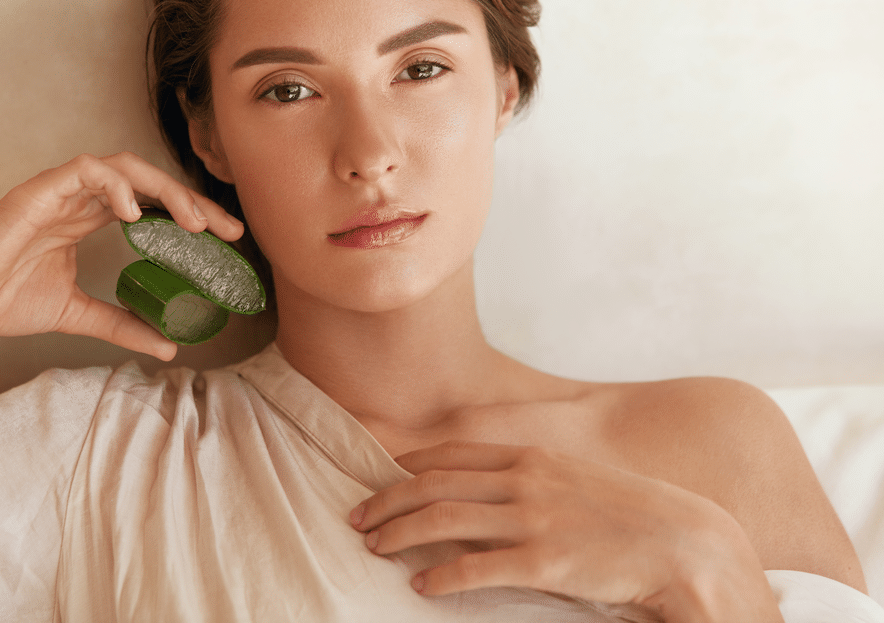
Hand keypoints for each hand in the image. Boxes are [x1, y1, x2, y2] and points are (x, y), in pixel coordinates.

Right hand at [0, 152, 243, 360]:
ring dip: (165, 190)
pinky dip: (115, 186)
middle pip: (150, 182)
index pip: (155, 205)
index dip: (194, 216)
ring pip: (125, 167)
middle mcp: (81, 199)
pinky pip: (85, 171)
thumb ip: (121, 324)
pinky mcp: (37, 191)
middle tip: (228, 229)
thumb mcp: (76, 314)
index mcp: (91, 218)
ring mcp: (59, 191)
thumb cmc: (0, 299)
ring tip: (193, 222)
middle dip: (194, 200)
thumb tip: (167, 346)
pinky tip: (137, 213)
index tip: (229, 239)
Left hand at [348, 440, 781, 621]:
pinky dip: (440, 575)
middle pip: (434, 483)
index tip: (377, 479)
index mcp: (531, 457)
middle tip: (356, 519)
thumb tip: (486, 490)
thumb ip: (528, 478)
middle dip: (387, 500)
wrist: (684, 539)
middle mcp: (524, 480)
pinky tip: (420, 586)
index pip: (450, 454)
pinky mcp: (545, 562)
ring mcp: (533, 519)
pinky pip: (477, 567)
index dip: (406, 467)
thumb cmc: (627, 511)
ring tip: (373, 547)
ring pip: (443, 519)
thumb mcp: (573, 478)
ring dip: (399, 533)